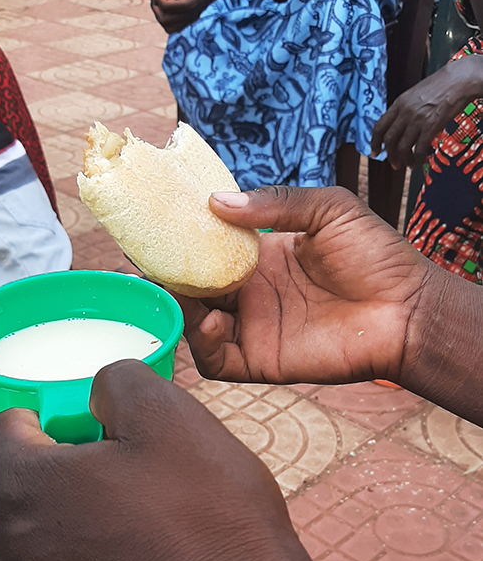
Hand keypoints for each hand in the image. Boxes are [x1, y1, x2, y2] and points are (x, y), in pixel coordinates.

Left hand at [0, 360, 310, 560]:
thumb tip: (99, 391)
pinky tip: (134, 530)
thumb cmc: (206, 509)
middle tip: (110, 449)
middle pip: (15, 477)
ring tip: (130, 492)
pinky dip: (84, 533)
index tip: (78, 415)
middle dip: (55, 454)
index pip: (2, 431)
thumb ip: (114, 380)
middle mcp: (18, 546)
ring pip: (39, 519)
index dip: (42, 411)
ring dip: (71, 496)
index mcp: (29, 490)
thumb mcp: (166, 411)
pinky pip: (61, 553)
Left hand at [151, 0, 226, 33]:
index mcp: (190, 4)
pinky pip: (175, 28)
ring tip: (159, 6)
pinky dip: (167, 22)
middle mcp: (190, 15)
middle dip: (156, 10)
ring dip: (161, 18)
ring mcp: (190, 19)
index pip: (168, 7)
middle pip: (165, 21)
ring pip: (169, 28)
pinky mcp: (190, 20)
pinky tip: (167, 10)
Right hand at [178, 186, 438, 385]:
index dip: (186, 237)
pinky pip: (215, 359)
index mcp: (262, 254)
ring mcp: (253, 325)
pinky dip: (202, 343)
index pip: (211, 246)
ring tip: (182, 290)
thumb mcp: (329, 209)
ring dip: (181, 306)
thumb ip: (276, 203)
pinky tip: (214, 320)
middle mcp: (251, 290)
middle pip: (195, 284)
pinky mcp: (260, 358)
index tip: (161, 224)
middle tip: (153, 260)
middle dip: (172, 273)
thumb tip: (216, 201)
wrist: (407, 310)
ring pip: (196, 321)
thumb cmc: (376, 255)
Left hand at [371, 56, 482, 168]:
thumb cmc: (440, 86)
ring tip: (409, 165)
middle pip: (389, 140)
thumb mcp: (414, 94)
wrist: (459, 80)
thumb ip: (404, 109)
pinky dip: (418, 158)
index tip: (375, 152)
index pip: (380, 126)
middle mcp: (405, 112)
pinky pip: (419, 149)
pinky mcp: (431, 126)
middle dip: (390, 155)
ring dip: (404, 160)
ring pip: (403, 147)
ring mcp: (417, 120)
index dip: (375, 142)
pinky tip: (421, 160)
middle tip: (394, 164)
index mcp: (399, 103)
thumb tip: (399, 127)